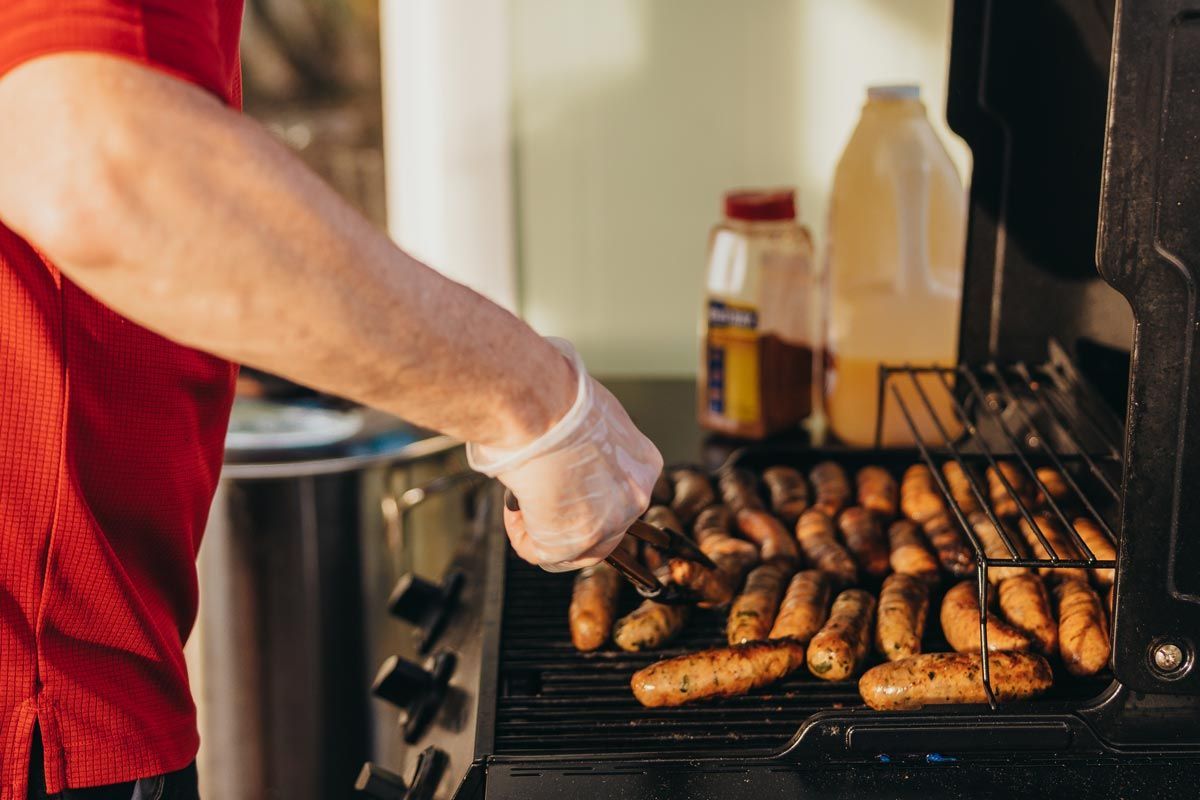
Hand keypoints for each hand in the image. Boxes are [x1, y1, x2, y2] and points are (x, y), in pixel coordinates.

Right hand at [467, 338, 662, 569]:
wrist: (538, 404)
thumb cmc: (551, 400)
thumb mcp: (581, 421)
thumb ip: (582, 448)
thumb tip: (559, 458)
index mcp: (641, 462)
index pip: (615, 494)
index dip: (580, 494)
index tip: (554, 485)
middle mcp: (635, 495)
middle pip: (599, 525)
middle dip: (562, 515)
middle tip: (532, 501)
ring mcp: (611, 521)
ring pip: (573, 545)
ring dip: (541, 527)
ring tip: (519, 502)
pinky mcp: (578, 540)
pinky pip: (544, 553)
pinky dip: (522, 537)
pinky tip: (513, 511)